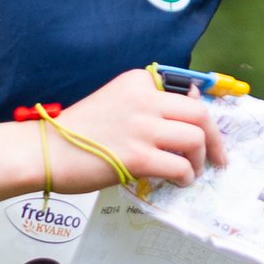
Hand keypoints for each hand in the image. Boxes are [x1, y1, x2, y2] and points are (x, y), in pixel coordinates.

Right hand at [51, 67, 224, 190]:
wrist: (45, 151)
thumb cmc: (77, 131)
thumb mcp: (116, 102)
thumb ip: (147, 105)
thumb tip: (185, 121)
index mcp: (138, 82)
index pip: (187, 94)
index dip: (201, 118)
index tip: (206, 134)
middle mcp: (144, 99)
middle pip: (200, 114)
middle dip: (215, 139)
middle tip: (217, 158)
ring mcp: (142, 128)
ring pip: (195, 139)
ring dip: (201, 160)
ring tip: (192, 172)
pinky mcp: (138, 157)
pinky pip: (180, 167)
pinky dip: (186, 177)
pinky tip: (179, 182)